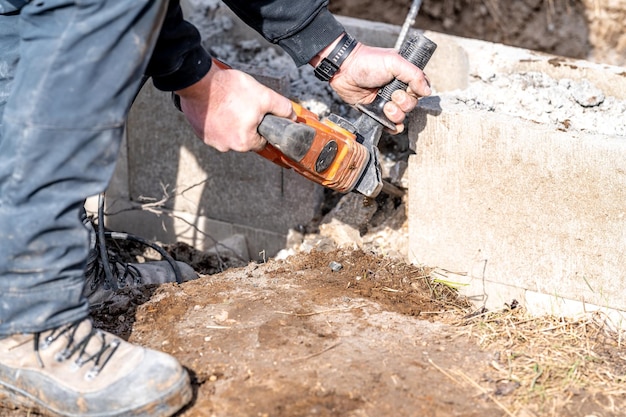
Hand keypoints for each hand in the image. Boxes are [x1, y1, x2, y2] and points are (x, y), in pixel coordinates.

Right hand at [175, 61, 294, 151]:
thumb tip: (292, 116)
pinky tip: (218, 106)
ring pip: (229, 133)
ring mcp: (211, 141)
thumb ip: (281, 108)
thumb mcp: (263, 96)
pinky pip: (214, 129)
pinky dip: (217, 119)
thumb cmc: (230, 90)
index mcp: (244, 143)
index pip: (261, 141)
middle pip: (244, 138)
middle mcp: (227, 147)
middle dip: (246, 123)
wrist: (198, 82)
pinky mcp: (200, 133)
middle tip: (243, 105)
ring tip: (229, 104)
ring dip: (231, 121)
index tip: (258, 114)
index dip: (262, 126)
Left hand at [312, 39, 431, 132]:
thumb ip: (414, 74)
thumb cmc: (368, 62)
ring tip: (385, 107)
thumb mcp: (394, 62)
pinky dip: (391, 126)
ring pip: (402, 116)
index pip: (420, 89)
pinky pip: (389, 124)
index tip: (407, 89)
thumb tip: (428, 91)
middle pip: (412, 105)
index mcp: (404, 76)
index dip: (417, 93)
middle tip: (393, 96)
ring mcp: (387, 101)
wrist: (344, 70)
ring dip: (396, 114)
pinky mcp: (376, 111)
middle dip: (404, 103)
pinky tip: (386, 120)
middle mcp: (397, 89)